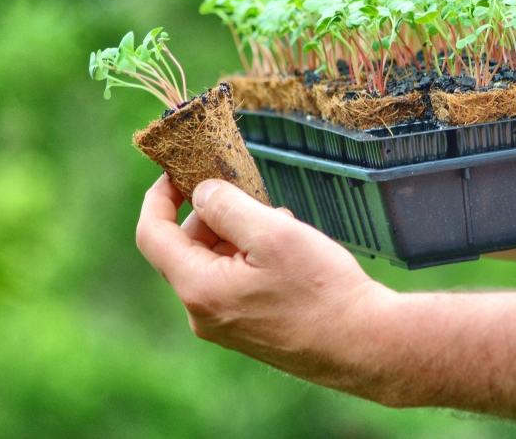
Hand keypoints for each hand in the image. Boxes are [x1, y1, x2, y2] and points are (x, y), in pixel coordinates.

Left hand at [135, 175, 393, 392]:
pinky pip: (232, 280)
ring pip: (214, 261)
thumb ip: (228, 206)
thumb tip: (201, 192)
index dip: (159, 196)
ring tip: (283, 226)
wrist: (363, 344)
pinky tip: (288, 252)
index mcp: (199, 288)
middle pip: (186, 246)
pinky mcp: (246, 329)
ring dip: (239, 234)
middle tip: (256, 196)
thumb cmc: (322, 289)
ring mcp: (224, 325)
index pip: (152, 234)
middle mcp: (202, 313)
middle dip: (215, 214)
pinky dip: (251, 256)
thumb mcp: (273, 233)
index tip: (178, 170)